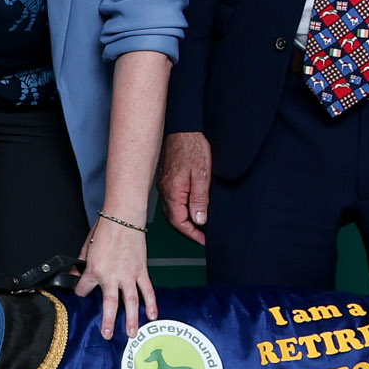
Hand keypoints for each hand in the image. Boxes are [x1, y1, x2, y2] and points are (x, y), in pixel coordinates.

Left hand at [75, 216, 156, 343]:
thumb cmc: (104, 229)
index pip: (84, 288)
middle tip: (107, 334)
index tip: (82, 293)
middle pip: (109, 304)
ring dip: (132, 319)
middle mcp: (111, 277)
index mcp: (94, 270)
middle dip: (107, 321)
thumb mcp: (86, 246)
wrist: (123, 218)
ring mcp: (128, 275)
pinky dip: (151, 304)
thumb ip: (82, 262)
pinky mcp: (141, 271)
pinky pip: (147, 290)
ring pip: (131, 302)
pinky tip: (152, 315)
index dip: (81, 291)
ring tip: (132, 333)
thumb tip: (77, 272)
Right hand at [159, 131, 213, 245]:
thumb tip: (200, 220)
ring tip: (199, 226)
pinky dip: (182, 209)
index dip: (193, 234)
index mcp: (173, 192)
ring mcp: (164, 185)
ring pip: (172, 211)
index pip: (180, 223)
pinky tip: (191, 208)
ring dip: (185, 221)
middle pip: (174, 220)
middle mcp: (165, 191)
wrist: (183, 127)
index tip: (204, 240)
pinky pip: (172, 201)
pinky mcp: (166, 179)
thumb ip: (200, 199)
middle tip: (203, 237)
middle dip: (189, 231)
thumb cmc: (192, 146)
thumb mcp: (202, 174)